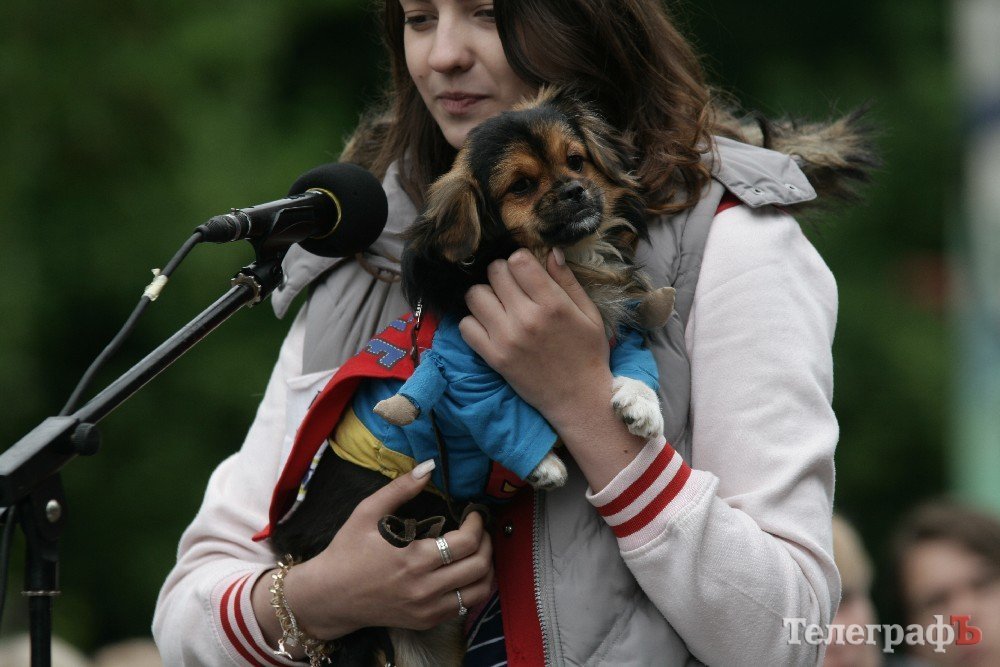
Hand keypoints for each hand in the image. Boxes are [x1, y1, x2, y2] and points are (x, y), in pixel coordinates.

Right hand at [254, 463, 494, 643]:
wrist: (330, 596)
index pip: (466, 542)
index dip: (477, 524)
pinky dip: (474, 588)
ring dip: (487, 568)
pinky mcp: (426, 621)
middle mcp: (425, 588)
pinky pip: (465, 606)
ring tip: (479, 551)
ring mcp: (427, 609)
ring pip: (479, 591)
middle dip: (487, 543)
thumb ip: (400, 488)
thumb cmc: (348, 551)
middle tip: (480, 530)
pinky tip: (465, 572)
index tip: (473, 513)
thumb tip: (428, 466)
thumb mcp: (367, 512)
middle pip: (479, 566)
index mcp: (413, 559)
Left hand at [460, 248, 647, 490]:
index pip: (518, 261)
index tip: (525, 271)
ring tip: (497, 305)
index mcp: (553, 304)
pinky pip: (466, 326)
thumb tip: (551, 252)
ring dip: (484, 295)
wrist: (579, 398)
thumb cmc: (588, 354)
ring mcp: (507, 339)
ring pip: (475, 295)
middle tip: (510, 287)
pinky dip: (473, 322)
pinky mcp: (494, 358)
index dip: (519, 261)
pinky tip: (489, 326)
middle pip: (494, 273)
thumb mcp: (589, 314)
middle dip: (501, 274)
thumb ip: (568, 282)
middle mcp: (527, 318)